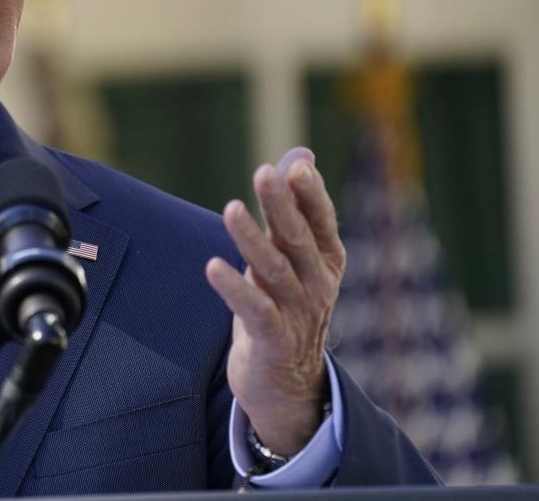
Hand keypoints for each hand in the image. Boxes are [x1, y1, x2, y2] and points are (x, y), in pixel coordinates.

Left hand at [205, 147, 346, 455]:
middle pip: (298, 239)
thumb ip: (294, 211)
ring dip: (251, 239)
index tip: (296, 167)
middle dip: (281, 206)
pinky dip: (234, 288)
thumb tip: (300, 156)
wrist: (286, 382)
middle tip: (263, 173)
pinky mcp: (274, 340)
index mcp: (326, 261)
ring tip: (231, 209)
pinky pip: (254, 309)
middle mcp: (317, 284)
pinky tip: (213, 266)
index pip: (322, 222)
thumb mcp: (293, 258)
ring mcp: (298, 314)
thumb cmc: (285, 305)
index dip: (310, 195)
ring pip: (273, 270)